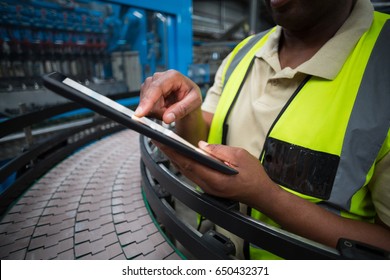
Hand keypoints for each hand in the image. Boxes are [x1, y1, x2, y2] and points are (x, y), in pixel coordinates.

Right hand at [135, 70, 201, 123]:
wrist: (188, 98)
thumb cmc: (192, 97)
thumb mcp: (194, 103)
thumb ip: (181, 110)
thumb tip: (167, 118)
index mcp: (173, 76)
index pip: (157, 87)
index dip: (147, 101)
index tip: (140, 113)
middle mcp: (160, 77)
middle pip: (149, 96)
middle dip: (158, 110)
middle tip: (172, 113)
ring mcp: (152, 83)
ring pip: (145, 102)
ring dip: (156, 111)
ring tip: (169, 109)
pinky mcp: (147, 90)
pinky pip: (144, 105)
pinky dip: (153, 111)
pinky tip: (163, 108)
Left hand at [154, 140, 278, 207]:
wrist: (261, 194)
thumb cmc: (254, 176)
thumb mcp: (240, 156)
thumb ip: (219, 150)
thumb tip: (202, 145)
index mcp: (214, 178)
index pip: (188, 163)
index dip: (173, 151)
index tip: (161, 140)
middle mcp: (207, 185)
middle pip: (183, 167)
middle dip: (169, 152)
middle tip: (156, 138)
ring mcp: (206, 188)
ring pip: (185, 171)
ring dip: (174, 157)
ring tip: (164, 144)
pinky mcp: (208, 186)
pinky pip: (192, 173)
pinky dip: (183, 163)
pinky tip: (179, 154)